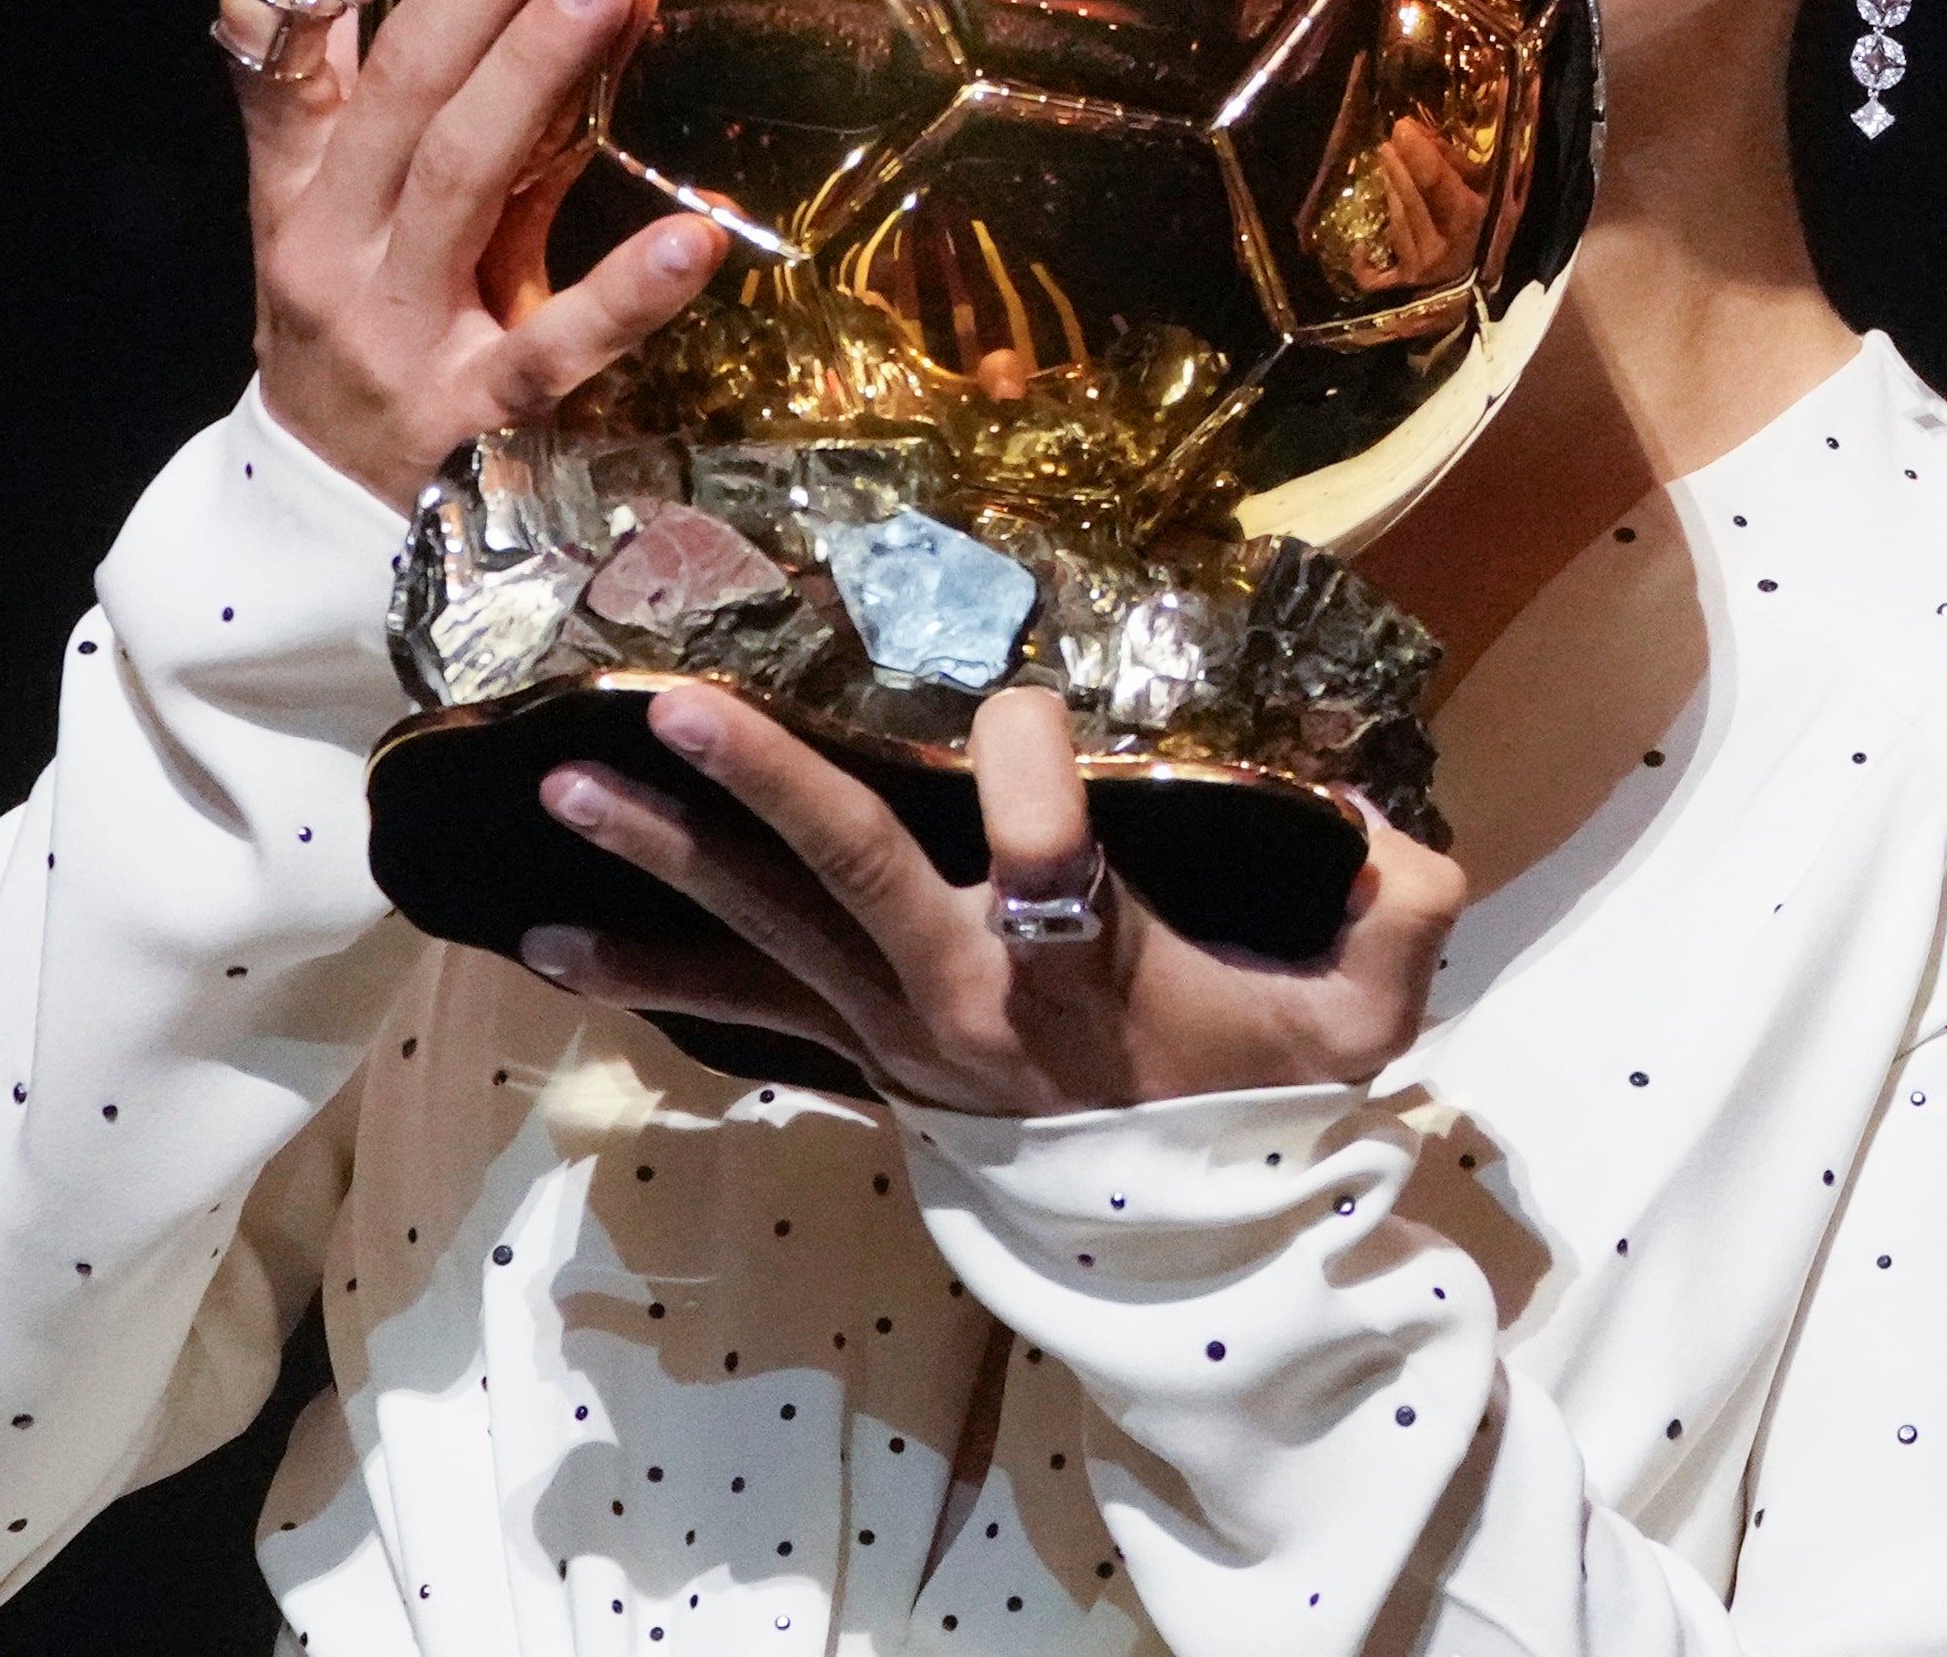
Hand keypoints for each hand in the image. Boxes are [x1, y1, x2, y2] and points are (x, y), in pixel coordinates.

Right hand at [226, 0, 721, 510]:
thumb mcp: (382, 207)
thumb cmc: (376, 322)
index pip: (278, 37)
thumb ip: (460, 99)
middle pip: (399, 88)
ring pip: (458, 182)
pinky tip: (695, 240)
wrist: (323, 521)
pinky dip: (622, 294)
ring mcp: (398, 334)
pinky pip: (551, 350)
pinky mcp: (472, 423)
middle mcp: (329, 246)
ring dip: (535, 73)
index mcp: (297, 180)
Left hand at [519, 680, 1461, 1113]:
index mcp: (1088, 964)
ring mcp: (901, 1033)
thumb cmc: (1272, 1106)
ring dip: (661, 857)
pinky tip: (547, 938)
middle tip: (663, 705)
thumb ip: (1400, 896)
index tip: (1024, 691)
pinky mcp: (869, 1060)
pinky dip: (646, 969)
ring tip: (560, 788)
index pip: (1039, 832)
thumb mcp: (1373, 1007)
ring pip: (766, 927)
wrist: (1196, 1255)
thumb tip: (1385, 816)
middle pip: (848, 871)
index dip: (1026, 748)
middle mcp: (969, 995)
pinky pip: (739, 1010)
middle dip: (755, 783)